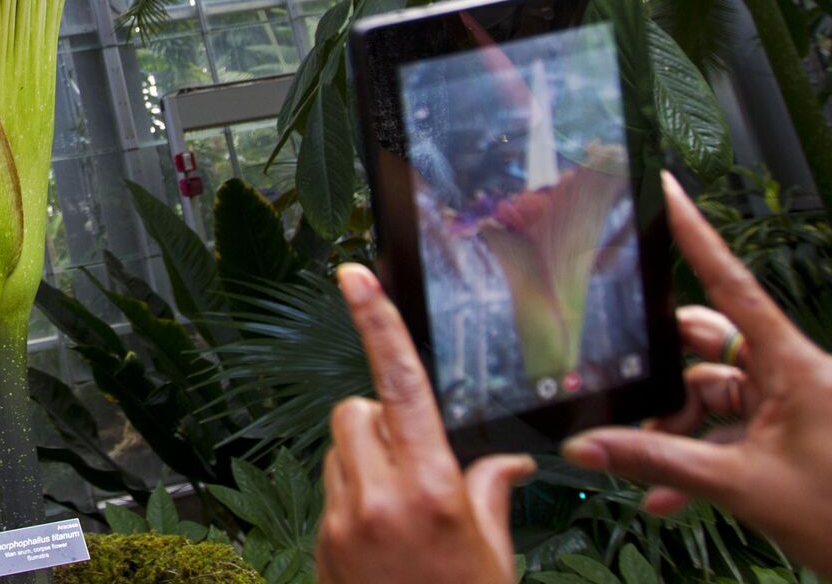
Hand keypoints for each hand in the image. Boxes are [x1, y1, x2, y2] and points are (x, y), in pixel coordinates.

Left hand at [315, 263, 534, 583]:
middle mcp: (378, 497)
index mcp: (431, 490)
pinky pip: (331, 490)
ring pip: (341, 450)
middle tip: (419, 464)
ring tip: (407, 515)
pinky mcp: (321, 543)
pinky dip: (356, 498)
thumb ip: (491, 493)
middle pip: (359, 410)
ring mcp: (341, 521)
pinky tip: (386, 543)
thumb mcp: (496, 556)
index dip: (376, 323)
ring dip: (367, 461)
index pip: (399, 384)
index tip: (351, 276)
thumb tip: (510, 463)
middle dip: (383, 420)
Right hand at [562, 172, 831, 581]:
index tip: (669, 193)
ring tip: (648, 468)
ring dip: (680, 432)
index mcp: (797, 368)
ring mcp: (798, 408)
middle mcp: (800, 377)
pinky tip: (671, 492)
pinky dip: (702, 457)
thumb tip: (589, 447)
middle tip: (626, 388)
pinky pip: (736, 432)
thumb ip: (659, 462)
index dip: (696, 236)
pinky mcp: (796, 438)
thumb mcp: (742, 487)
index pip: (732, 286)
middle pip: (715, 347)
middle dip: (667, 376)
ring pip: (720, 397)